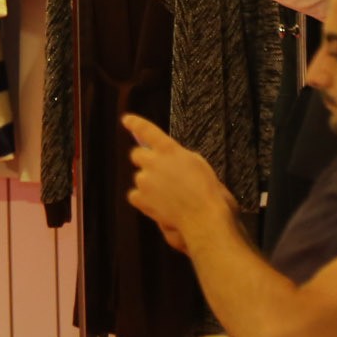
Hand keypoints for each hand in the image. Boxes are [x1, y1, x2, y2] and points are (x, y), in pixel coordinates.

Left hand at [122, 114, 234, 253]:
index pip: (148, 131)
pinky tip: (159, 205)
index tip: (127, 119)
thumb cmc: (209, 192)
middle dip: (146, 162)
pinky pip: (135, 195)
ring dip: (149, 183)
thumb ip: (180, 158)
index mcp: (170, 150)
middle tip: (160, 173)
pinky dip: (144, 200)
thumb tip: (170, 160)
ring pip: (140, 177)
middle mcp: (153, 161)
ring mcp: (144, 180)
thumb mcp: (198, 165)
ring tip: (169, 195)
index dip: (136, 124)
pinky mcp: (140, 198)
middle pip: (137, 155)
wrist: (204, 217)